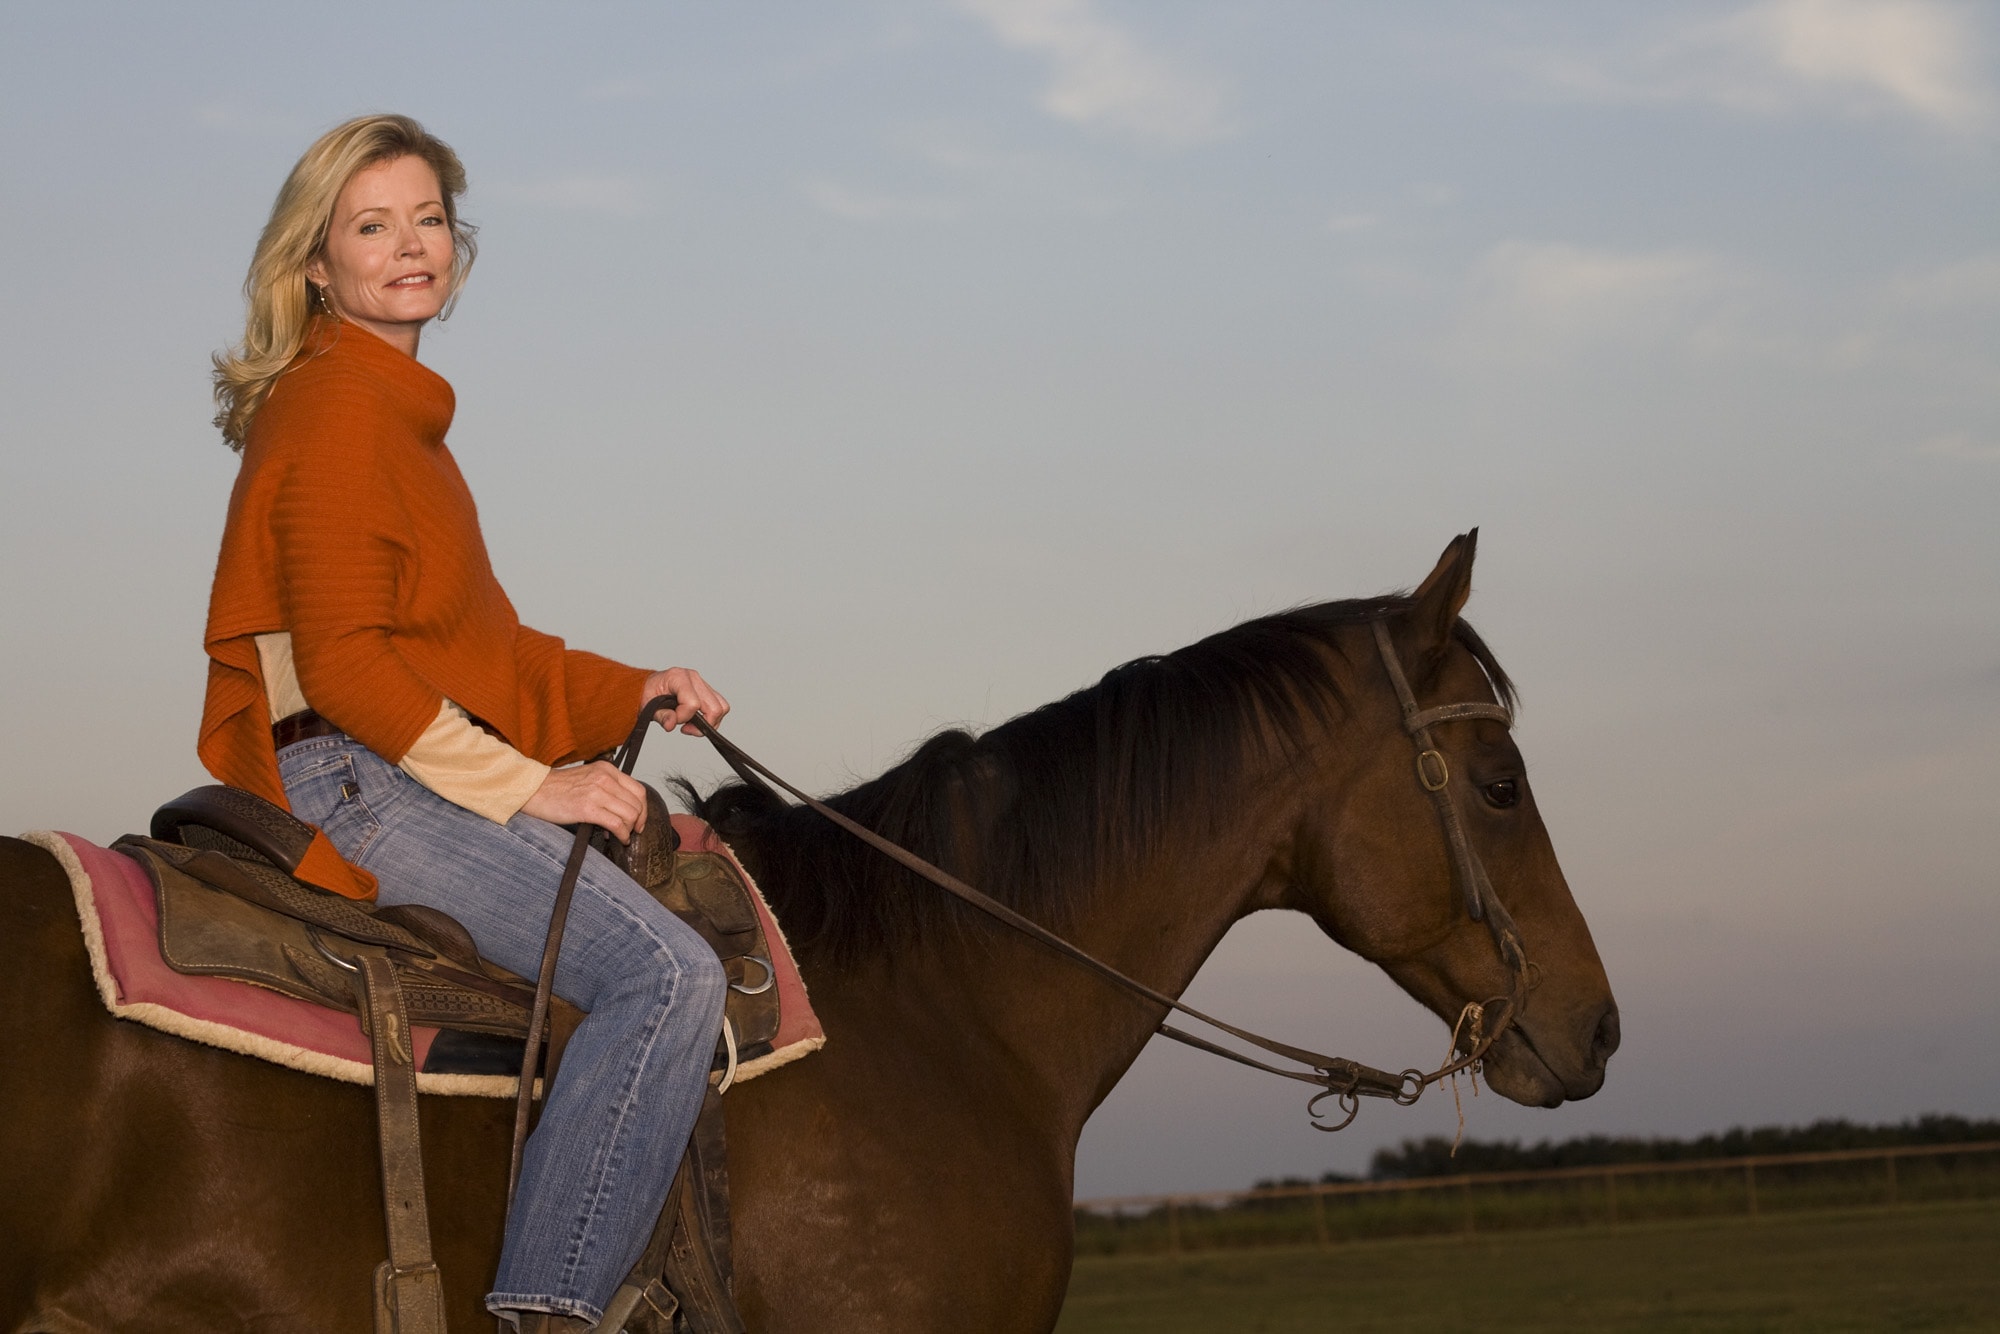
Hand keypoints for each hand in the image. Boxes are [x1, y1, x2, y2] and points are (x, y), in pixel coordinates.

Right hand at [520, 761, 648, 839]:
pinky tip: (618, 839)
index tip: (640, 821)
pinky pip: (616, 824)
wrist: (533, 790)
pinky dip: (621, 835)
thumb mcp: (587, 778)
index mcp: (607, 770)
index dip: (643, 809)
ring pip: (630, 815)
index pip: (638, 790)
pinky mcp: (587, 808)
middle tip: (631, 831)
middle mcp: (605, 778)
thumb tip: (623, 807)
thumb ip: (607, 787)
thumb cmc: (557, 788)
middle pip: (637, 804)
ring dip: (629, 829)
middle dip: (638, 822)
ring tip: (621, 836)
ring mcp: (597, 792)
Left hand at [641, 667, 729, 735]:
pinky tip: (695, 720)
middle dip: (703, 724)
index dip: (683, 717)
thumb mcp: (647, 707)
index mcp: (678, 677)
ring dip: (710, 722)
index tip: (672, 720)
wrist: (645, 687)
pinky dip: (711, 718)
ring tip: (691, 725)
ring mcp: (701, 683)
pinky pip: (719, 706)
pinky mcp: (706, 690)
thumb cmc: (646, 694)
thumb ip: (662, 716)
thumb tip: (671, 724)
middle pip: (714, 707)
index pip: (693, 703)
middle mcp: (693, 678)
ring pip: (721, 707)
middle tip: (686, 728)